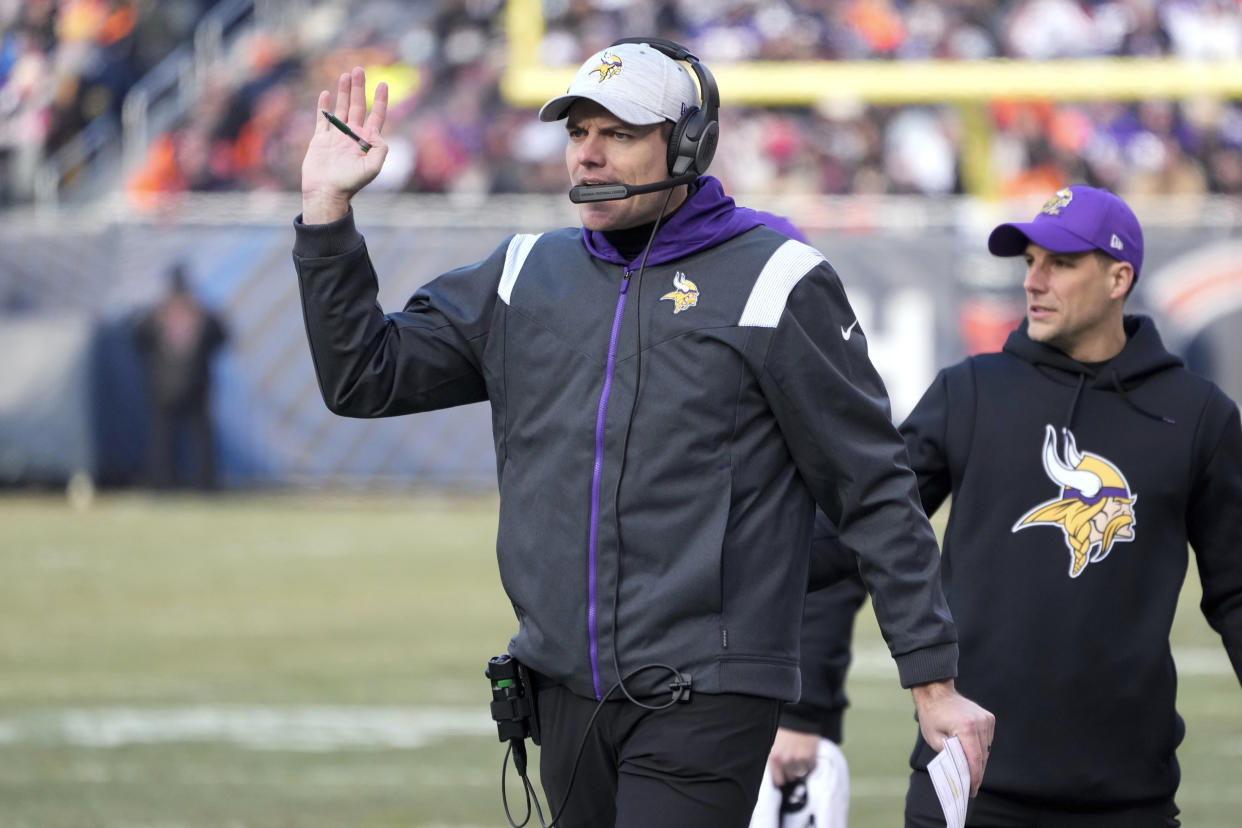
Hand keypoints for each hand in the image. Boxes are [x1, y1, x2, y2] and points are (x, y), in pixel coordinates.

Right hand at [301, 66, 388, 223]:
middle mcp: (352, 136)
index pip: (377, 116)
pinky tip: (326, 94)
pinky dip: (324, 106)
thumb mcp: (372, 168)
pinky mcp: (320, 139)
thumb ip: (380, 149)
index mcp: (367, 141)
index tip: (382, 83)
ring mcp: (336, 136)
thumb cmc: (350, 183)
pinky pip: (322, 118)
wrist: (326, 192)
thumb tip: (379, 133)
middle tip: (359, 69)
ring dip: (344, 92)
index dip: (380, 100)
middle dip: (359, 88)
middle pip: (358, 106)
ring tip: (345, 75)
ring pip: (341, 108)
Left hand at [767, 727, 820, 786]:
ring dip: (801, 768)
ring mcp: (798, 760)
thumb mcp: (773, 743)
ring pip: (800, 774)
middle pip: (790, 777)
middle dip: (791, 772)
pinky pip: (811, 768)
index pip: (778, 780)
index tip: (784, 775)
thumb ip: (774, 758)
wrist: (798, 716)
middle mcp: (785, 760)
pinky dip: (811, 764)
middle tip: (793, 762)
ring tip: (801, 758)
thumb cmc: (785, 729)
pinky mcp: (810, 757)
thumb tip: (776, 774)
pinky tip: (808, 756)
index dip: (782, 778)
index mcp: (773, 757)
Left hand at [911, 679, 994, 796]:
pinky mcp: (988, 718)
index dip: (974, 777)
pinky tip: (972, 756)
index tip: (971, 790)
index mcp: (966, 727)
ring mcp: (986, 719)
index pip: (975, 759)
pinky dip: (981, 749)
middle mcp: (980, 722)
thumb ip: (950, 755)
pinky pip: (987, 740)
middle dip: (977, 773)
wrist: (937, 692)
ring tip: (971, 775)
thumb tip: (961, 771)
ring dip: (979, 762)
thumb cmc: (932, 715)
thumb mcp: (935, 739)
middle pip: (982, 756)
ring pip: (986, 749)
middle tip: (971, 787)